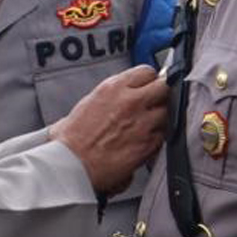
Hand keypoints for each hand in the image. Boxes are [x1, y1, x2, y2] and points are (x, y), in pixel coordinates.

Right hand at [51, 66, 168, 193]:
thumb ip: (113, 94)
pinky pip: (163, 136)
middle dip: (160, 95)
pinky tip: (143, 142)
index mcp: (114, 88)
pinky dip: (156, 138)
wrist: (70, 164)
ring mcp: (143, 123)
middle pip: (164, 88)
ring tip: (145, 127)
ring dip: (160, 118)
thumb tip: (125, 92)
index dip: (149, 80)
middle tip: (153, 103)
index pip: (147, 72)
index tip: (148, 86)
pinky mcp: (148, 144)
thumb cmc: (72, 139)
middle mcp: (132, 102)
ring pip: (166, 113)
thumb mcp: (89, 102)